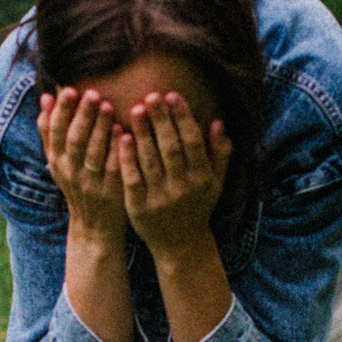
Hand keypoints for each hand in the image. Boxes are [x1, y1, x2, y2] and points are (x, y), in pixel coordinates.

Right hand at [38, 87, 126, 244]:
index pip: (55, 133)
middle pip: (74, 141)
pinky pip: (114, 169)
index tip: (70, 89)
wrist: (93, 226)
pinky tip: (124, 132)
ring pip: (93, 154)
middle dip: (82, 115)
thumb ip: (50, 131)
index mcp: (57, 162)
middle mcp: (70, 173)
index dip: (62, 111)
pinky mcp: (111, 193)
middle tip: (93, 93)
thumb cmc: (78, 185)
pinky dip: (118, 150)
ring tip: (109, 106)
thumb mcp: (58, 161)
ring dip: (100, 129)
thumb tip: (45, 97)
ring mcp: (91, 184)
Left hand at [115, 90, 232, 258]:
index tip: (172, 95)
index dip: (182, 118)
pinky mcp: (139, 208)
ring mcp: (160, 199)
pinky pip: (132, 178)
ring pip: (150, 160)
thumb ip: (219, 153)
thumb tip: (217, 122)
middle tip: (151, 96)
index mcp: (202, 178)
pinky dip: (127, 157)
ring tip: (136, 109)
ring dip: (143, 133)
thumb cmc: (197, 206)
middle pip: (171, 148)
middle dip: (161, 120)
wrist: (181, 245)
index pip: (192, 142)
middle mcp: (183, 188)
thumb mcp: (215, 182)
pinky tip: (122, 136)